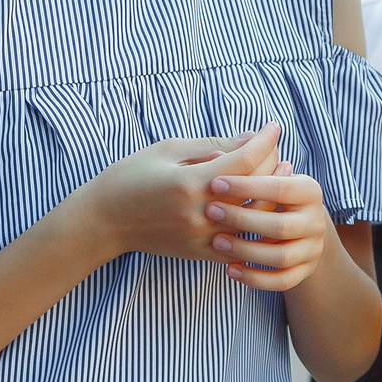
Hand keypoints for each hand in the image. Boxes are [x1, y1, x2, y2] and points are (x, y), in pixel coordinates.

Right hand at [72, 126, 283, 264]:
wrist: (103, 222)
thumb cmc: (131, 177)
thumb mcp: (168, 150)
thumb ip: (213, 145)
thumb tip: (251, 138)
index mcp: (189, 183)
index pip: (245, 160)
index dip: (265, 141)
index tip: (273, 127)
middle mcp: (199, 214)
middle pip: (256, 188)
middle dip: (272, 164)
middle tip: (275, 148)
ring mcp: (201, 238)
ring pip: (255, 219)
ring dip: (271, 196)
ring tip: (278, 174)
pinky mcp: (200, 254)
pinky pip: (241, 244)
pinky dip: (256, 225)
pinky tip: (262, 208)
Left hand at [204, 158, 339, 293]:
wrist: (299, 226)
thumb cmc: (272, 194)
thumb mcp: (264, 178)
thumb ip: (242, 168)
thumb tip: (213, 155)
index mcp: (310, 190)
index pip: (280, 188)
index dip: (247, 186)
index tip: (215, 183)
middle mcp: (316, 220)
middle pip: (280, 226)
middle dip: (242, 219)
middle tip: (210, 211)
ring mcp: (313, 248)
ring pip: (280, 257)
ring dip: (245, 250)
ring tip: (216, 242)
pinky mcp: (305, 271)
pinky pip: (282, 281)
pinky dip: (255, 278)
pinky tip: (230, 270)